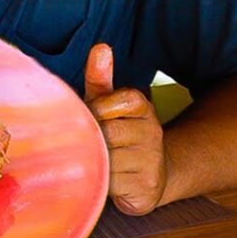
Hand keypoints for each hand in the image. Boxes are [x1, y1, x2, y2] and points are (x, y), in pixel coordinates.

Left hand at [83, 43, 167, 214]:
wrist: (149, 177)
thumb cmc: (116, 134)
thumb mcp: (106, 103)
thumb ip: (100, 78)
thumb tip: (100, 47)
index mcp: (142, 107)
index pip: (116, 100)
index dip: (98, 110)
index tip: (94, 117)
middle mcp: (152, 133)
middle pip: (106, 132)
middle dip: (89, 138)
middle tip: (83, 142)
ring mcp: (151, 163)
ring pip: (106, 159)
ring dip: (91, 161)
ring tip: (92, 160)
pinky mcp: (146, 190)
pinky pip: (109, 184)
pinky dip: (98, 182)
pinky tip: (100, 179)